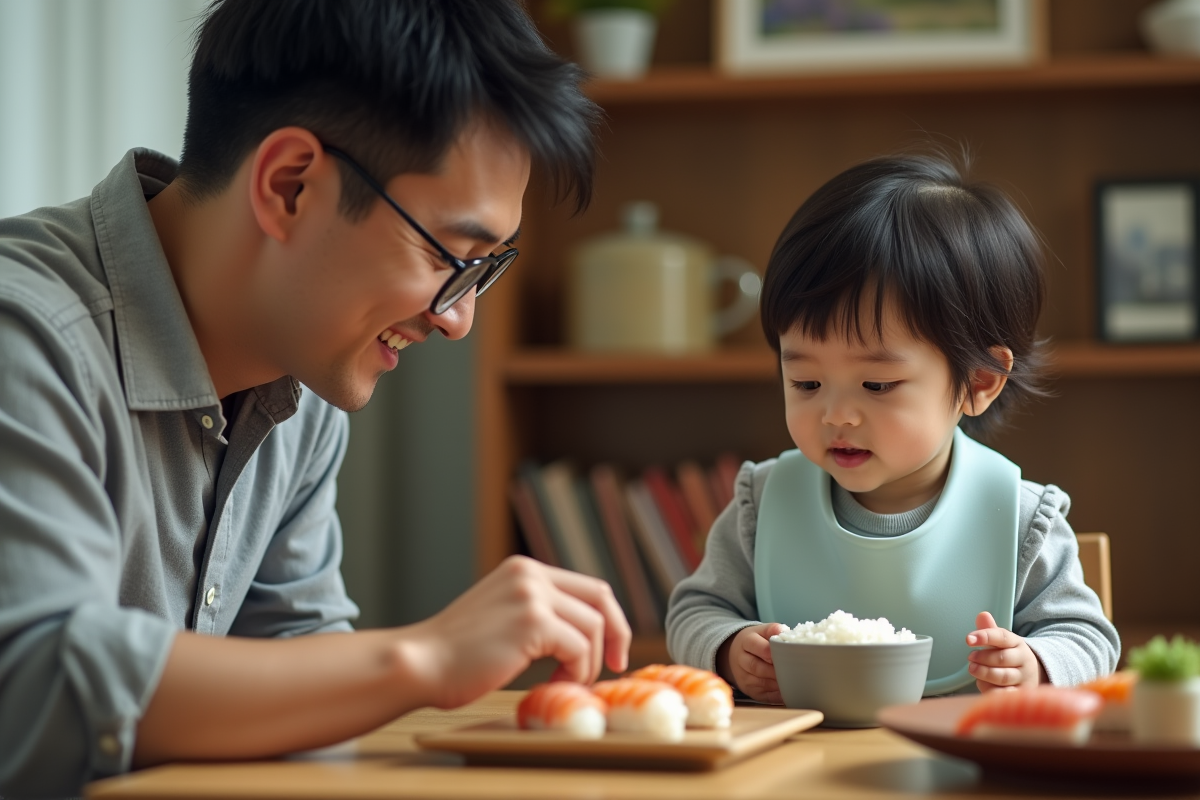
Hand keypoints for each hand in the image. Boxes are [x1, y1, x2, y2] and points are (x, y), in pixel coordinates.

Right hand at [403, 556, 631, 708]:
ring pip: (593, 628)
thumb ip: (536, 613)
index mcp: (524, 570)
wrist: (420, 663)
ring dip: (587, 663)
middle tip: (615, 665)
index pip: (588, 587)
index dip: (608, 619)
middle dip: (617, 634)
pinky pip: (579, 648)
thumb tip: (584, 636)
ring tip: (563, 681)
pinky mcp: (532, 622)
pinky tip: (551, 683)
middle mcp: (530, 575)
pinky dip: (575, 672)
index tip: (611, 650)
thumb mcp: (501, 616)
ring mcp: (532, 595)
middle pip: (600, 599)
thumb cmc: (456, 654)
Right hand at [717, 622, 787, 703]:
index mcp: (746, 641)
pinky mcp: (749, 691)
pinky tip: (789, 692)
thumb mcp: (762, 631)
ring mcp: (744, 677)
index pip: (760, 647)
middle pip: (757, 667)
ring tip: (794, 682)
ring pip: (761, 683)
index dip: (774, 653)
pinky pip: (764, 696)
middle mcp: (742, 660)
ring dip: (778, 684)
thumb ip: (774, 629)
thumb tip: (785, 632)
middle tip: (793, 672)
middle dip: (776, 671)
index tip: (787, 655)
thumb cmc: (757, 641)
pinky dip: (778, 696)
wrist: (737, 654)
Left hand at [965, 611, 1045, 691]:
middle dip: (983, 658)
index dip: (984, 637)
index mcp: (1016, 643)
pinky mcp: (1020, 693)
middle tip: (970, 657)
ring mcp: (1023, 678)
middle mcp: (1022, 660)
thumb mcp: (1002, 642)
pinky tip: (981, 683)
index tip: (968, 639)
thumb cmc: (1011, 656)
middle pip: (1002, 658)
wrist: (1034, 676)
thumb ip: (990, 631)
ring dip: (984, 673)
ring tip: (973, 668)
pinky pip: (1003, 693)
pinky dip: (990, 689)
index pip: (1001, 637)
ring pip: (1002, 677)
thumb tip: (982, 615)